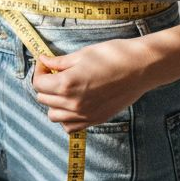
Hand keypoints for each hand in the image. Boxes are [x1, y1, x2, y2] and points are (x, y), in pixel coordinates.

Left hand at [31, 37, 152, 132]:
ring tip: (64, 89)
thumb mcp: (82, 54)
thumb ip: (59, 62)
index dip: (39, 71)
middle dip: (45, 85)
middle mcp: (73, 103)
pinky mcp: (95, 120)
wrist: (141, 68)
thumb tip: (43, 60)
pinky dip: (66, 118)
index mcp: (67, 84)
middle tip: (55, 73)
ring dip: (54, 103)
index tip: (46, 64)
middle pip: (44, 100)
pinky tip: (73, 103)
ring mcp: (84, 115)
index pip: (38, 84)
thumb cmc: (113, 56)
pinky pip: (70, 126)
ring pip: (54, 116)